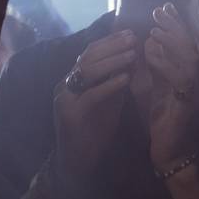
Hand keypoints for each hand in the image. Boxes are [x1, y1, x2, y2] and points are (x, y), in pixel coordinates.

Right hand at [53, 29, 137, 181]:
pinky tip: (125, 78)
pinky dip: (109, 84)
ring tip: (132, 55)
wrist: (78, 164)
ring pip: (87, 71)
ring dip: (112, 61)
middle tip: (133, 39)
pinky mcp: (70, 115)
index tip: (130, 34)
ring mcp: (65, 99)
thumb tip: (133, 58)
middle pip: (88, 57)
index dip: (110, 41)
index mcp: (73, 80)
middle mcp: (65, 85)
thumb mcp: (109, 102)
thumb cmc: (94, 132)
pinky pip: (91, 95)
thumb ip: (116, 81)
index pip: (90, 52)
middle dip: (112, 46)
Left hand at [143, 3, 198, 171]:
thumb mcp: (154, 83)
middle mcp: (197, 78)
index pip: (187, 41)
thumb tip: (148, 38)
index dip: (178, 22)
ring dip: (173, 42)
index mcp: (189, 72)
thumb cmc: (162, 115)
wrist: (168, 149)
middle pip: (192, 44)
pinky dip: (166, 65)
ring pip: (190, 58)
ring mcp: (196, 91)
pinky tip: (151, 56)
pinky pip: (181, 80)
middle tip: (159, 12)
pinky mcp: (188, 104)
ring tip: (155, 31)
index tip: (164, 7)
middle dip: (176, 25)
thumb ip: (154, 62)